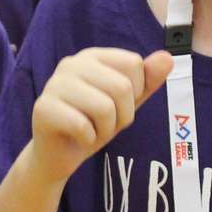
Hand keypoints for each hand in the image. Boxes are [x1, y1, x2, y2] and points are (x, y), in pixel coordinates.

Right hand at [30, 47, 174, 183]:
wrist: (58, 155)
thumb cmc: (93, 125)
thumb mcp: (126, 104)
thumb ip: (147, 81)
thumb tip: (168, 57)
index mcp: (93, 57)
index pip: (133, 64)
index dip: (135, 93)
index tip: (119, 106)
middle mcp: (71, 64)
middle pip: (122, 86)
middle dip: (122, 115)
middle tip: (105, 124)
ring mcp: (54, 84)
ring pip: (104, 107)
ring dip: (105, 129)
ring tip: (92, 131)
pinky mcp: (43, 108)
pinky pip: (83, 126)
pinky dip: (88, 140)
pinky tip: (78, 138)